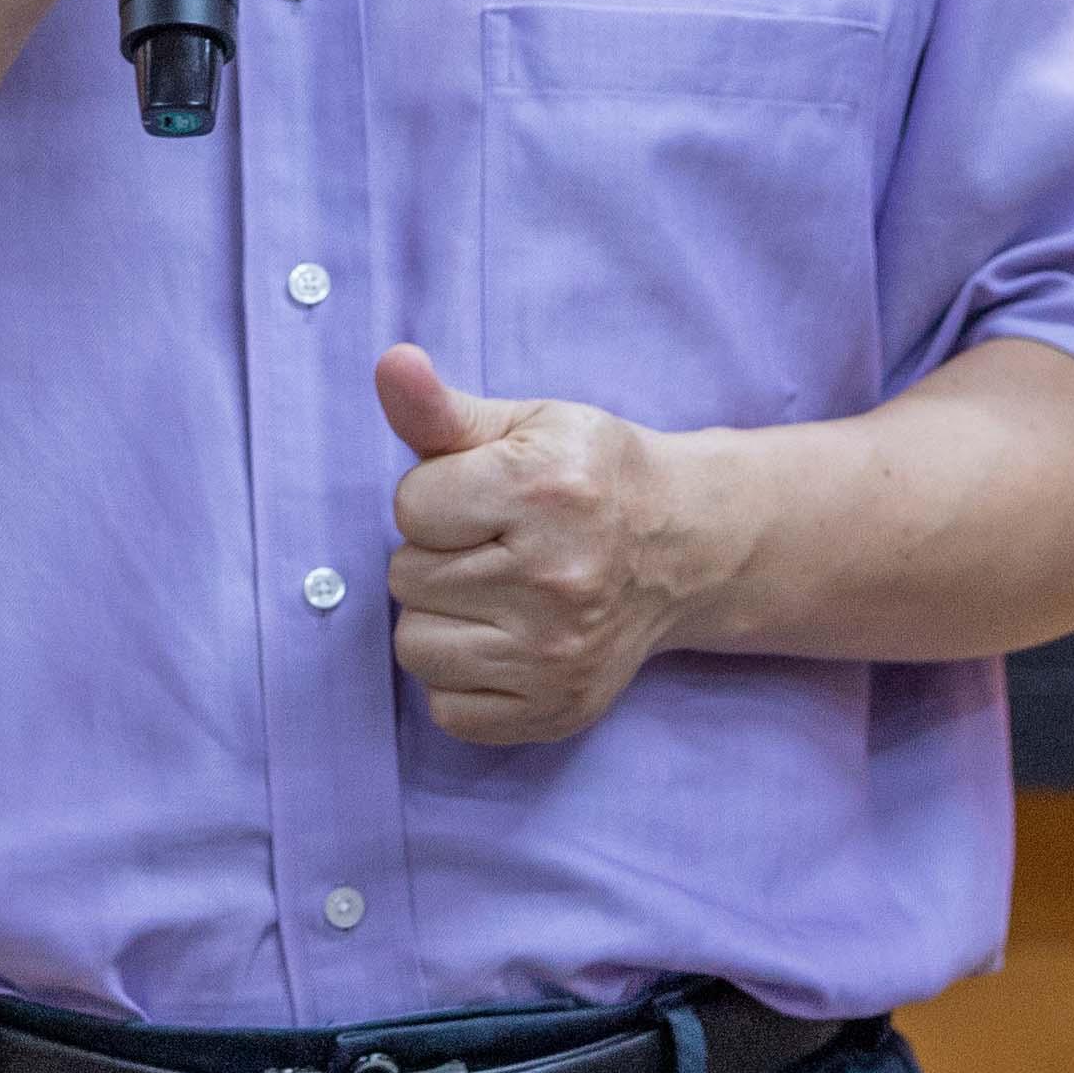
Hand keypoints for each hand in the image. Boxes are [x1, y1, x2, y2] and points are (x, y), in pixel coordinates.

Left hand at [376, 344, 748, 748]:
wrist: (682, 547)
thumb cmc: (590, 476)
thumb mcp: (525, 424)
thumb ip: (441, 407)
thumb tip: (391, 363)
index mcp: (545, 490)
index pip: (410, 508)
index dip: (438, 498)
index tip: (485, 499)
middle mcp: (557, 578)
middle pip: (405, 578)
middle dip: (438, 557)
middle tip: (497, 546)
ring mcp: (558, 654)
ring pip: (415, 646)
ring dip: (442, 619)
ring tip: (496, 593)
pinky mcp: (558, 708)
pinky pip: (446, 709)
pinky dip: (462, 678)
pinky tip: (505, 641)